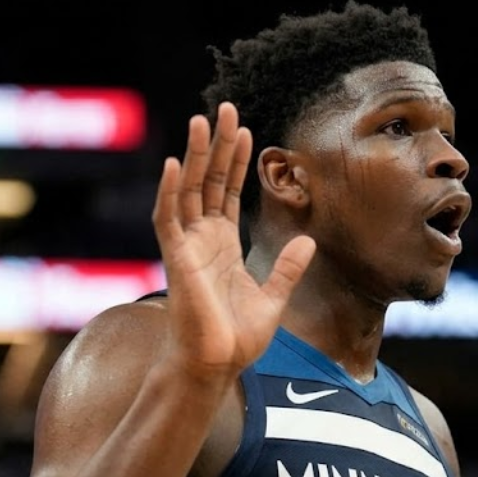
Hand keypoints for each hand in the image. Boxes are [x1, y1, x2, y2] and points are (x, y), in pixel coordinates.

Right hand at [153, 102, 315, 379]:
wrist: (215, 368)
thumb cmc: (236, 340)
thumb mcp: (273, 299)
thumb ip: (288, 269)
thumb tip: (309, 242)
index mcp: (222, 246)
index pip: (227, 193)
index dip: (236, 162)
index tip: (246, 131)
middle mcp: (202, 240)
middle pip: (208, 181)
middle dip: (217, 145)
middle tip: (226, 108)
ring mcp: (187, 247)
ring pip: (188, 190)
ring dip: (195, 155)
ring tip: (202, 120)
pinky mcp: (176, 260)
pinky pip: (168, 219)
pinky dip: (170, 191)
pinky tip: (176, 163)